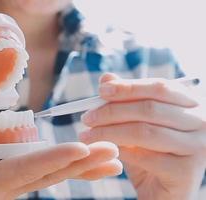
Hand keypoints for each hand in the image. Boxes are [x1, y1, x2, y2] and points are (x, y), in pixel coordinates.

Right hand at [0, 141, 121, 199]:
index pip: (23, 170)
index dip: (52, 158)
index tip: (81, 148)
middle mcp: (6, 185)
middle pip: (49, 174)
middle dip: (82, 162)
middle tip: (114, 151)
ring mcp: (11, 180)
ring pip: (52, 172)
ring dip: (82, 163)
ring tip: (112, 156)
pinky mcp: (12, 174)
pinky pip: (44, 169)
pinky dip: (67, 162)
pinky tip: (84, 157)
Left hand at [79, 73, 205, 199]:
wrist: (163, 192)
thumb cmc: (149, 154)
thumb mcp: (135, 124)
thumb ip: (124, 101)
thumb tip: (106, 78)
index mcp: (191, 104)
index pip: (159, 87)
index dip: (128, 87)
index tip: (101, 90)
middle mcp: (201, 122)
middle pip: (149, 109)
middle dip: (112, 111)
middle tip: (87, 117)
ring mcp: (197, 147)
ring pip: (145, 132)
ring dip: (109, 132)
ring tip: (87, 135)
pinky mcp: (186, 172)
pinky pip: (146, 157)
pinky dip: (121, 152)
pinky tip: (106, 152)